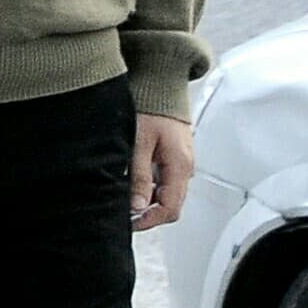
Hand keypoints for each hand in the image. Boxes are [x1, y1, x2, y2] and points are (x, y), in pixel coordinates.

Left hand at [129, 110, 195, 230]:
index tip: (129, 222)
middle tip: (123, 211)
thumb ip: (138, 175)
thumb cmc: (152, 107)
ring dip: (146, 200)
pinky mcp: (174, 158)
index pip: (171, 208)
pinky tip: (131, 181)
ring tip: (124, 195)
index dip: (150, 220)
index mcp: (180, 166)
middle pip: (170, 205)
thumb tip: (137, 205)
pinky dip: (148, 187)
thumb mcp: (139, 142)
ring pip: (166, 194)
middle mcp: (184, 168)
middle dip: (147, 213)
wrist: (161, 86)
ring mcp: (181, 164)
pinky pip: (164, 182)